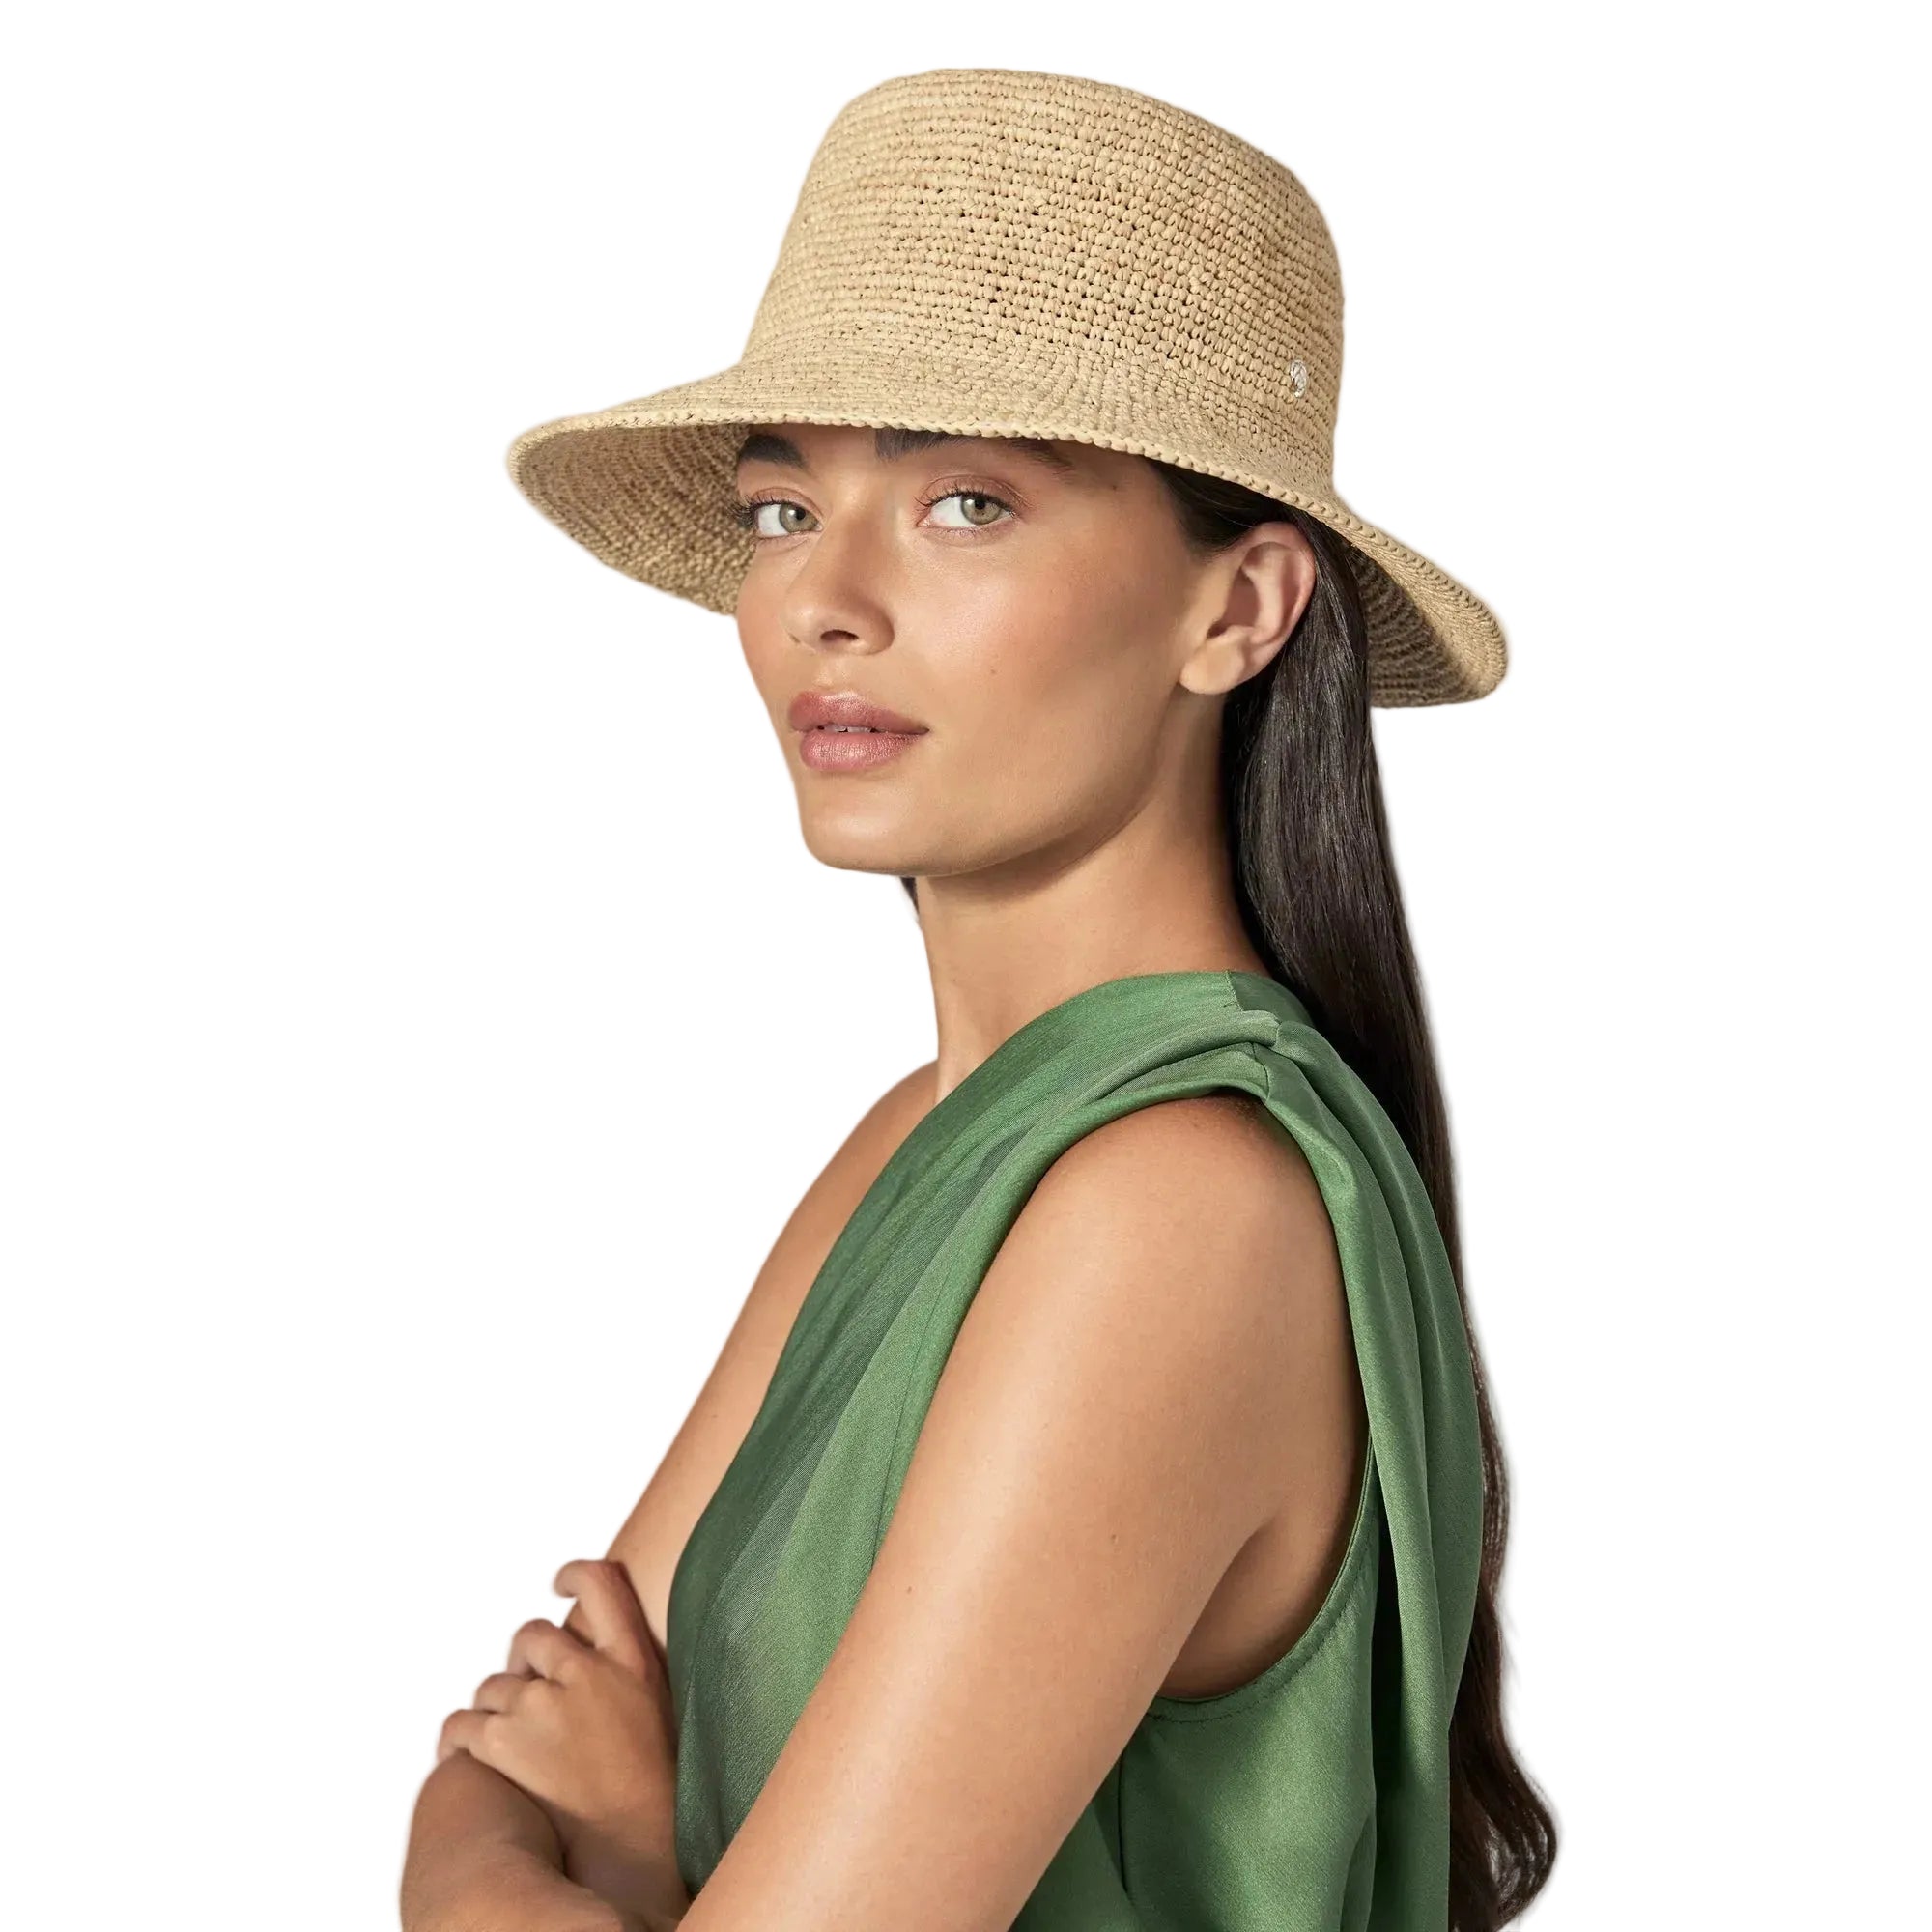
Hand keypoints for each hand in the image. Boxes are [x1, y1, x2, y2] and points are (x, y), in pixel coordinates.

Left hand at [437, 1558, 690, 1928]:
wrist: (629, 1850)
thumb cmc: (645, 1785)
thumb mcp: (651, 1705)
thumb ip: (618, 1663)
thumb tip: (570, 1641)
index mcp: (631, 1659)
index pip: (601, 1582)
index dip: (574, 1574)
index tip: (559, 1583)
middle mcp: (586, 1673)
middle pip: (531, 1638)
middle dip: (526, 1666)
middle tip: (536, 1707)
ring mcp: (542, 1706)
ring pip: (493, 1685)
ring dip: (498, 1710)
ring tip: (519, 1750)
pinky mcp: (503, 1742)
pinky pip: (462, 1723)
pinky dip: (462, 1739)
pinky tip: (477, 1757)